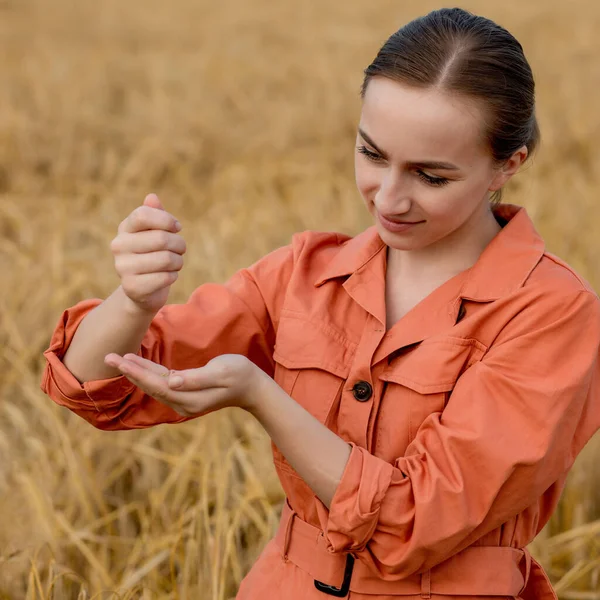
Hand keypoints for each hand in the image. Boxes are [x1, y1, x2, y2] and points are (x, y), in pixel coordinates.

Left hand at [103, 352, 263, 416]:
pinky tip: (137, 366)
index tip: (121, 360)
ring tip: (117, 359)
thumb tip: (172, 381)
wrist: (252, 388)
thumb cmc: (240, 374)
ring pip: (154, 386)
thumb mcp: (222, 372)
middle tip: (107, 357)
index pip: (158, 385)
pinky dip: (148, 374)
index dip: (138, 372)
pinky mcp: (185, 396)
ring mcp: (184, 401)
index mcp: (191, 398)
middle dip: (129, 372)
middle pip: (151, 387)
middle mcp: (183, 403)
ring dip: (136, 373)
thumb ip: (196, 378)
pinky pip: (162, 385)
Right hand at [110, 193, 186, 314]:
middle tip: (180, 250)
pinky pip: (165, 277)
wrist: (142, 290)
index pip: (143, 215)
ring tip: (175, 263)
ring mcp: (122, 267)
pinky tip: (168, 276)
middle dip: (179, 244)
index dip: (166, 220)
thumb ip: (155, 214)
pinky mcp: (132, 287)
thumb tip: (152, 197)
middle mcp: (119, 246)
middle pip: (161, 238)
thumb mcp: (154, 233)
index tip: (177, 227)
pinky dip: (173, 276)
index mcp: (125, 228)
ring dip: (178, 262)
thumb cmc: (152, 255)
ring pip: (166, 259)